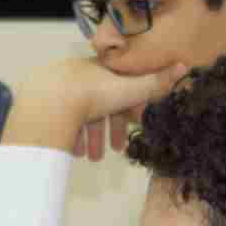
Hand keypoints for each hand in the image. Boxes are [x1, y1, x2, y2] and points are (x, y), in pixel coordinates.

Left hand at [1, 58, 187, 159]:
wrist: (47, 103)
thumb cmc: (93, 95)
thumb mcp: (130, 90)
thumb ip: (156, 83)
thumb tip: (185, 66)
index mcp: (99, 69)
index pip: (119, 87)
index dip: (128, 107)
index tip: (133, 126)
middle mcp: (77, 74)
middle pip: (98, 104)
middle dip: (108, 130)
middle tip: (115, 151)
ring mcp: (56, 87)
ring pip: (78, 113)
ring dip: (89, 138)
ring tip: (92, 158)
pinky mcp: (39, 101)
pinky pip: (59, 119)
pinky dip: (69, 135)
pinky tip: (73, 151)